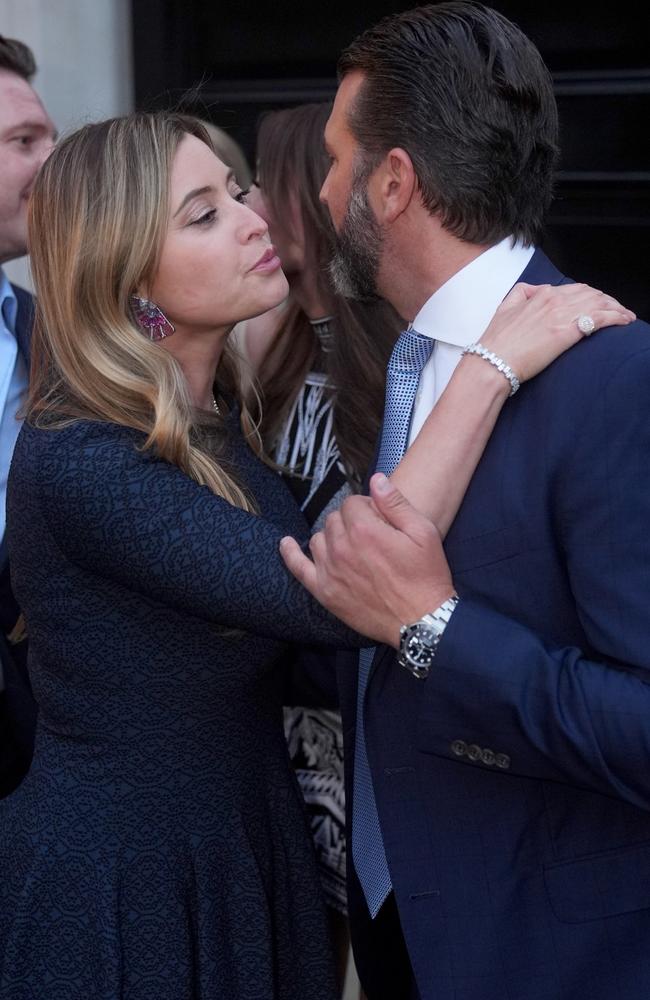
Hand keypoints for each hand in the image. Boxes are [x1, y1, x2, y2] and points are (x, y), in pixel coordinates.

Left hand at [280, 474, 454, 647]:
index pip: (352, 503)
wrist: (422, 620)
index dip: (367, 508)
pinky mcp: (325, 592)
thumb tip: (377, 480)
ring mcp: (330, 571)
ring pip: (319, 538)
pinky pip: (298, 568)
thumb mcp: (423, 532)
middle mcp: (342, 548)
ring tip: (351, 546)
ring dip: (332, 537)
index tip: (379, 519)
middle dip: (350, 521)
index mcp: (365, 530)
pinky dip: (290, 553)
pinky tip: (286, 544)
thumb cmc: (426, 577)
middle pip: (335, 519)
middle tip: (370, 535)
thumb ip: (396, 503)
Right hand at [478, 282, 634, 382]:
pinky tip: (625, 320)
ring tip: (626, 316)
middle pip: (591, 294)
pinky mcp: (569, 332)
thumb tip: (533, 290)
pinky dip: (617, 316)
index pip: (574, 289)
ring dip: (616, 308)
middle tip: (616, 311)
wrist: (493, 362)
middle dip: (607, 301)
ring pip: (600, 303)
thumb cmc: (496, 342)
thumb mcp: (504, 308)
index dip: (590, 296)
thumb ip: (521, 293)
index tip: (598, 304)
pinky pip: (601, 318)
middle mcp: (554, 300)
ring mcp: (562, 315)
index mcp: (540, 294)